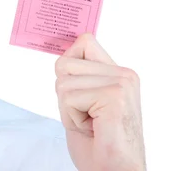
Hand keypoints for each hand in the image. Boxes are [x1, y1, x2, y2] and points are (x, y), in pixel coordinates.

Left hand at [55, 33, 145, 170]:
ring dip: (68, 109)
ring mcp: (121, 84)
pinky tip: (93, 129)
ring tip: (90, 123)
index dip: (69, 65)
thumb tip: (61, 56)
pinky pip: (69, 98)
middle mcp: (124, 74)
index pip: (84, 41)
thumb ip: (77, 76)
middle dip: (65, 94)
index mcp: (119, 73)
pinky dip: (73, 118)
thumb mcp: (83, 100)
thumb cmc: (98, 144)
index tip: (76, 92)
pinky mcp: (115, 97)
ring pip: (63, 83)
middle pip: (65, 63)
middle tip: (86, 116)